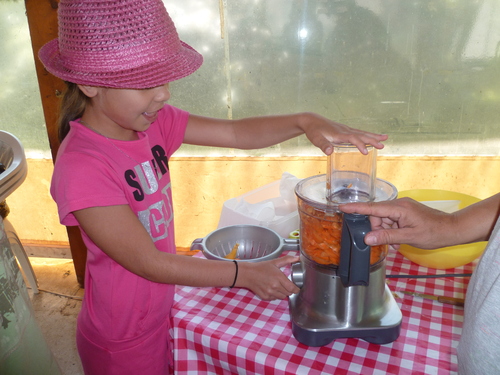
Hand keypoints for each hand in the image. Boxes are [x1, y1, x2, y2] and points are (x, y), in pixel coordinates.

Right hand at [238, 255, 299, 300]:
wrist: (248, 274)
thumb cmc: (261, 267)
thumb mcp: (274, 262)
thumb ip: (287, 260)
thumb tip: (297, 257)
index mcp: (278, 277)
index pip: (292, 288)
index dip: (296, 289)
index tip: (296, 288)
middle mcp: (275, 286)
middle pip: (288, 293)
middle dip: (289, 290)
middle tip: (287, 285)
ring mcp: (269, 292)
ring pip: (282, 297)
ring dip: (282, 293)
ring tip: (279, 287)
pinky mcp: (265, 297)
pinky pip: (274, 299)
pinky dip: (275, 295)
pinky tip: (272, 289)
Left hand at [300, 112, 387, 154]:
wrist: (311, 120)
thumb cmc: (313, 130)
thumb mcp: (316, 139)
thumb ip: (323, 145)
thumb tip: (330, 152)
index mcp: (339, 134)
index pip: (352, 139)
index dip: (359, 145)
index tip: (365, 152)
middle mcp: (345, 130)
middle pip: (361, 135)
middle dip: (372, 140)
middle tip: (383, 145)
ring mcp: (346, 129)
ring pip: (362, 132)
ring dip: (373, 136)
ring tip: (385, 138)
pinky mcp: (345, 130)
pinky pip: (359, 132)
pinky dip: (367, 135)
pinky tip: (371, 137)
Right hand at [340, 198, 455, 249]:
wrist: (452, 229)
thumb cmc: (434, 233)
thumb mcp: (409, 237)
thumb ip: (387, 237)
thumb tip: (367, 238)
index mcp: (398, 208)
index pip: (372, 208)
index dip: (356, 208)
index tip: (341, 207)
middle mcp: (398, 204)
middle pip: (376, 215)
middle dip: (378, 229)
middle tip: (387, 242)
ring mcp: (402, 207)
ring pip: (383, 219)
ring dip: (385, 231)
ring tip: (396, 243)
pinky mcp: (405, 212)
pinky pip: (391, 220)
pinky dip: (391, 230)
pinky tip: (398, 239)